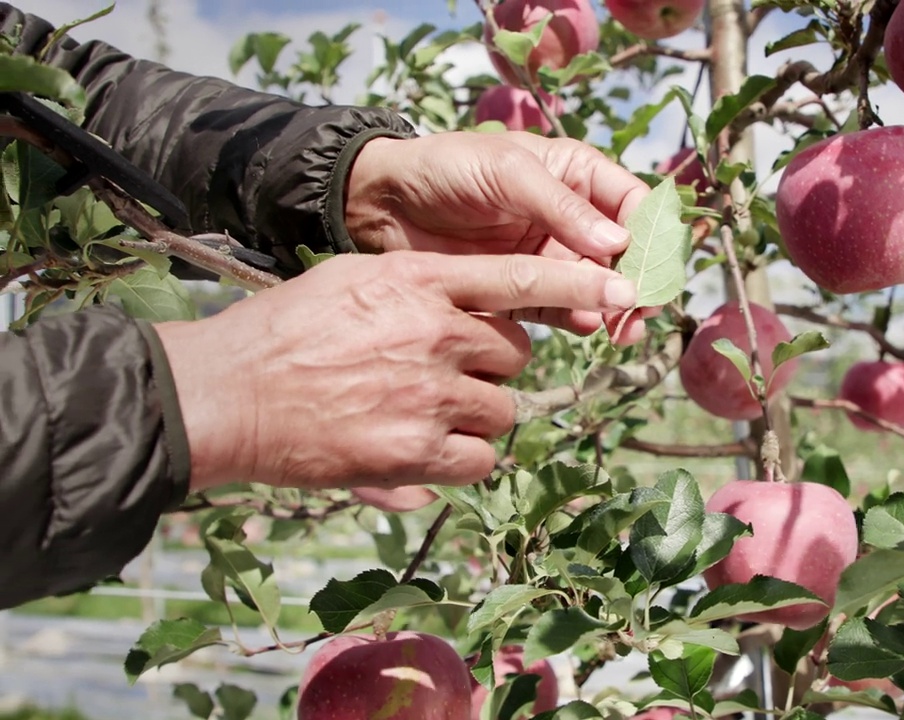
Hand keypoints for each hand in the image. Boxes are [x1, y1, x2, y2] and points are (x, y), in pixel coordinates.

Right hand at [154, 251, 636, 491]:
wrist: (223, 395)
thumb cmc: (279, 335)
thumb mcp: (349, 284)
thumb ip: (414, 293)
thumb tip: (464, 317)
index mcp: (415, 279)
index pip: (517, 277)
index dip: (576, 280)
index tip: (622, 285)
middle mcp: (432, 330)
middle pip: (515, 354)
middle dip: (491, 369)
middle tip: (438, 376)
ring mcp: (427, 391)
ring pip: (502, 410)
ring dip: (475, 417)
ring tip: (417, 415)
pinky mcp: (416, 450)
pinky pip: (482, 459)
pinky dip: (462, 461)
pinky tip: (421, 453)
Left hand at [345, 131, 656, 343]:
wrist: (383, 203)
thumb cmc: (445, 168)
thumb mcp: (506, 173)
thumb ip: (561, 207)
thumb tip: (618, 244)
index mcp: (576, 174)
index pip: (632, 203)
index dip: (650, 234)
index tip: (654, 266)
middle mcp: (571, 216)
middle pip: (624, 253)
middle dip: (638, 280)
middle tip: (643, 309)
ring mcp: (548, 255)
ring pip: (597, 285)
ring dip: (615, 306)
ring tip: (622, 330)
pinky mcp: (522, 289)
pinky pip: (561, 308)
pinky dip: (579, 319)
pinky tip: (589, 328)